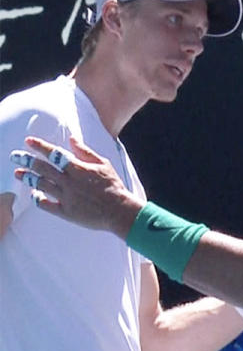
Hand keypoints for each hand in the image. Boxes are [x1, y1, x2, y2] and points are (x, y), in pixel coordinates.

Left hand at [11, 136, 142, 236]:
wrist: (119, 210)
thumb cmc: (114, 186)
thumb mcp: (103, 164)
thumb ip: (85, 152)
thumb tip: (72, 139)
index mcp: (78, 169)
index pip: (54, 154)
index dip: (40, 146)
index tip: (28, 141)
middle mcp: (69, 182)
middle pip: (43, 168)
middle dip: (27, 160)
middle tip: (15, 156)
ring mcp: (66, 197)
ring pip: (41, 185)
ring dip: (28, 177)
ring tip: (18, 173)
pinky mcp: (66, 212)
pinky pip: (46, 205)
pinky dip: (38, 199)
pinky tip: (34, 194)